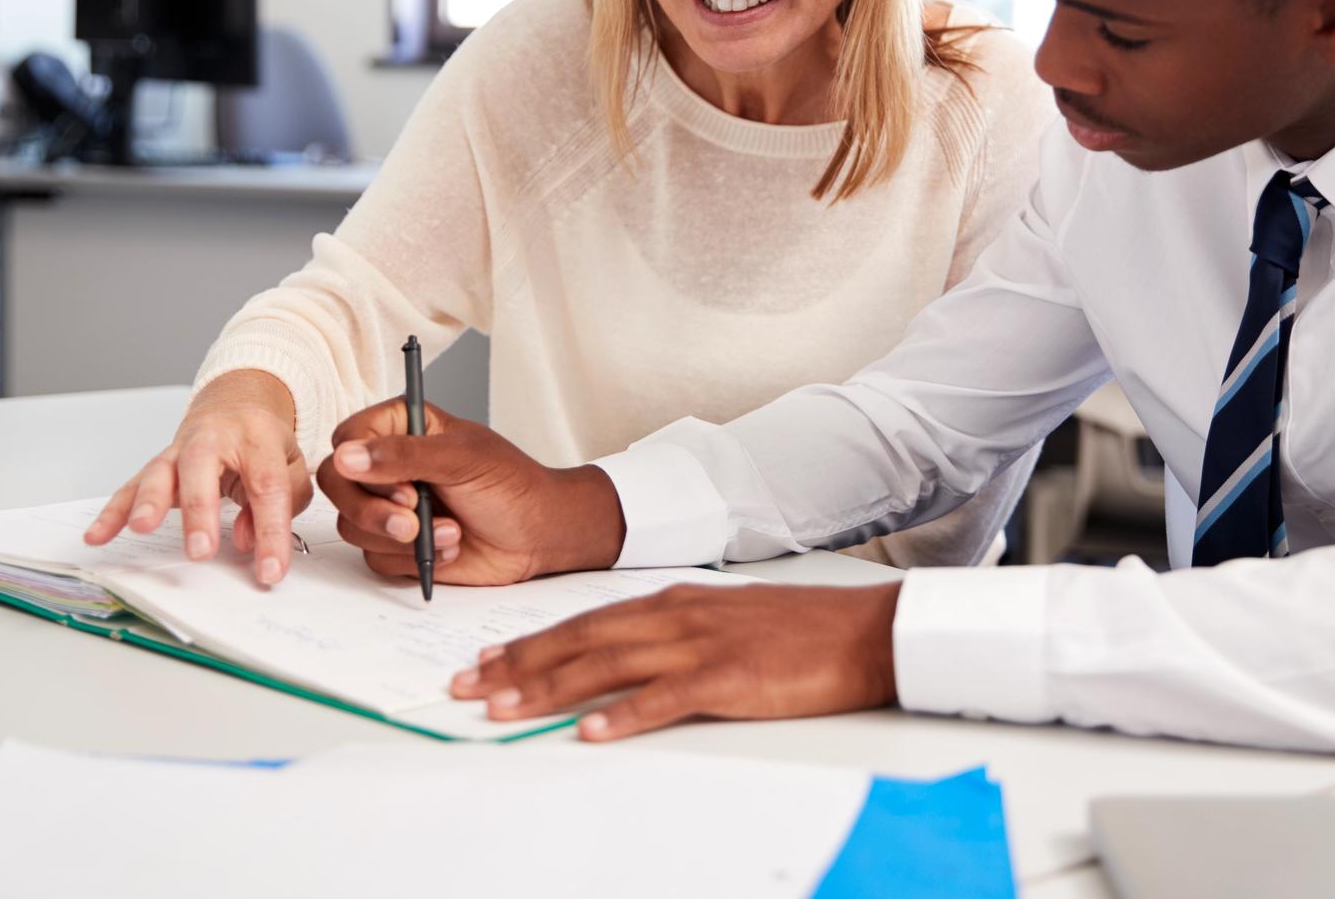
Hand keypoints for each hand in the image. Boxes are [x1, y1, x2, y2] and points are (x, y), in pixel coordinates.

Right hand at [83, 370, 312, 585]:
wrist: (234, 405)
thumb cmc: (264, 441)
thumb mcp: (292, 463)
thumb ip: (284, 501)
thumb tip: (249, 539)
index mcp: (257, 438)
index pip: (267, 487)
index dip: (270, 531)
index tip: (270, 571)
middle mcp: (213, 439)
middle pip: (203, 471)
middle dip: (200, 512)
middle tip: (200, 551)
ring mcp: (179, 451)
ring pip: (160, 473)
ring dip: (149, 502)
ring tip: (141, 528)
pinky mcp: (157, 465)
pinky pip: (131, 488)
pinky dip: (113, 512)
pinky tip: (97, 535)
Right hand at [316, 399, 625, 586]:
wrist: (539, 535)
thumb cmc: (511, 485)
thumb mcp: (461, 458)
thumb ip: (404, 455)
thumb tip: (348, 456)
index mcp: (402, 428)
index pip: (348, 438)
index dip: (359, 464)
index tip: (399, 484)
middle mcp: (389, 466)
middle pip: (338, 485)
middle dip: (373, 509)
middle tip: (412, 516)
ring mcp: (390, 507)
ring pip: (353, 525)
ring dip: (402, 536)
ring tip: (450, 531)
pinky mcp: (396, 546)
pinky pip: (376, 557)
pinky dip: (412, 557)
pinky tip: (450, 547)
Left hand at [449, 582, 901, 739]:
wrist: (865, 630)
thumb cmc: (803, 631)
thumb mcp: (729, 620)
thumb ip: (678, 634)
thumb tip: (630, 659)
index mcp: (677, 602)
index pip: (587, 621)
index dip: (532, 641)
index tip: (487, 658)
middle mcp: (679, 616)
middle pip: (582, 640)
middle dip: (519, 664)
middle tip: (468, 685)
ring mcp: (702, 645)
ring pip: (608, 664)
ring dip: (550, 688)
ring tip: (503, 708)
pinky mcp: (730, 677)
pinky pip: (665, 698)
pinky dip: (624, 715)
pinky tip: (591, 731)